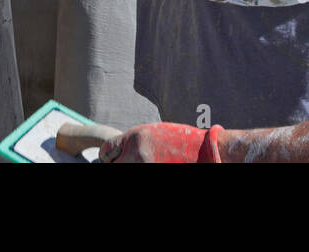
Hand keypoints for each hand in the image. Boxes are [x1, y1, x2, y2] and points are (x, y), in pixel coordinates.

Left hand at [100, 123, 223, 162]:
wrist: (203, 152)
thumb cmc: (178, 141)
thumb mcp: (152, 134)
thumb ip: (132, 144)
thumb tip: (116, 156)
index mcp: (135, 137)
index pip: (106, 150)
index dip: (107, 156)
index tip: (112, 159)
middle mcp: (137, 153)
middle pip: (113, 165)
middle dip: (120, 163)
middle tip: (132, 161)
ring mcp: (145, 167)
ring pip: (125, 169)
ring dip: (131, 167)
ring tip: (146, 162)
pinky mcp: (153, 173)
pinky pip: (138, 174)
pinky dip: (141, 170)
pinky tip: (155, 164)